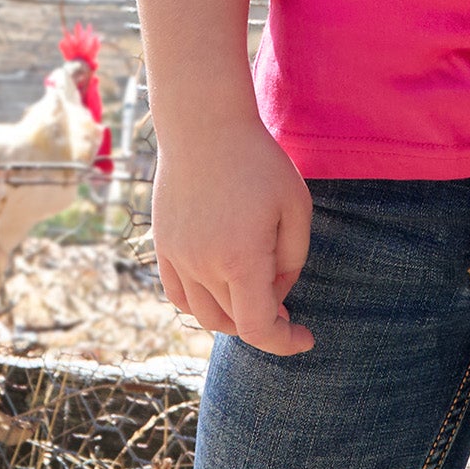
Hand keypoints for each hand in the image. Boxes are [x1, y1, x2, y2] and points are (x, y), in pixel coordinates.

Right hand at [151, 112, 313, 355]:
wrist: (203, 125)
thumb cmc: (258, 162)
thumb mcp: (296, 206)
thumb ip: (292, 259)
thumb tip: (276, 292)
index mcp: (240, 259)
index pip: (258, 328)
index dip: (285, 342)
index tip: (307, 337)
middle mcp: (203, 266)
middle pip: (234, 322)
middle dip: (266, 318)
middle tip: (285, 299)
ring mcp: (177, 258)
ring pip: (204, 314)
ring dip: (233, 316)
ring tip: (255, 292)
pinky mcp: (163, 246)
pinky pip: (179, 295)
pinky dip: (202, 303)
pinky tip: (222, 287)